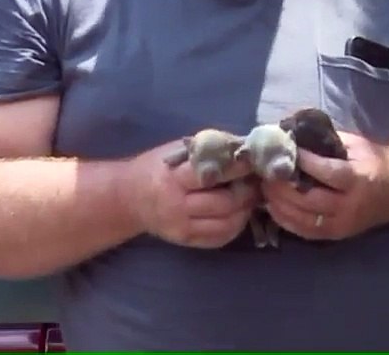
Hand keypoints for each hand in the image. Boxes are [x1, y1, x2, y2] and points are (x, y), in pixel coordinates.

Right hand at [122, 140, 259, 248]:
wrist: (129, 198)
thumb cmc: (157, 167)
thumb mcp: (176, 151)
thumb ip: (207, 150)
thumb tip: (244, 147)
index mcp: (172, 178)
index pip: (212, 174)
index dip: (238, 168)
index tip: (254, 160)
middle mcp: (177, 206)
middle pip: (224, 202)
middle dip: (247, 191)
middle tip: (259, 180)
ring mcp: (182, 228)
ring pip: (226, 223)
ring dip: (246, 209)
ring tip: (253, 195)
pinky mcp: (186, 241)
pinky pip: (220, 238)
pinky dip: (236, 225)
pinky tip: (240, 212)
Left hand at [261, 130, 388, 240]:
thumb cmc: (373, 161)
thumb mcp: (356, 145)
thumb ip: (326, 140)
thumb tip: (292, 134)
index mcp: (359, 179)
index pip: (327, 172)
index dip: (303, 162)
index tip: (283, 150)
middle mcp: (350, 205)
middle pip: (310, 199)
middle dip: (283, 187)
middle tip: (265, 172)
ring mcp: (343, 224)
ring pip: (304, 219)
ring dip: (279, 204)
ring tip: (264, 188)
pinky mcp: (336, 235)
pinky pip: (306, 232)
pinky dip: (286, 220)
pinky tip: (273, 207)